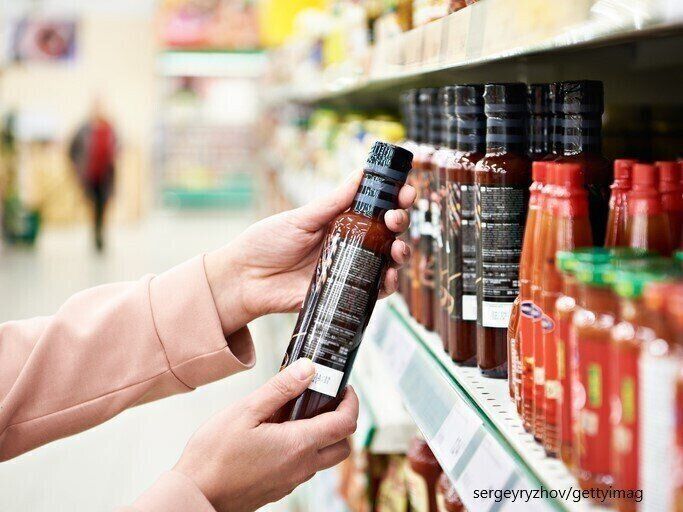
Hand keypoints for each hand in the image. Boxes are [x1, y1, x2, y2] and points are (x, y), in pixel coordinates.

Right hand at [174, 359, 357, 511]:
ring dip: (321, 436)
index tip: (344, 388)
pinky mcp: (279, 488)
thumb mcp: (246, 411)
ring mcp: (291, 481)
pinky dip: (302, 449)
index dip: (351, 402)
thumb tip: (309, 369)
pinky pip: (303, 467)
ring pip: (323, 458)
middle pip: (342, 445)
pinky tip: (277, 434)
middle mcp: (301, 467)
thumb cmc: (213, 455)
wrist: (195, 494)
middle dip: (342, 421)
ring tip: (295, 414)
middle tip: (325, 401)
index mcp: (299, 445)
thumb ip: (281, 389)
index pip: (346, 424)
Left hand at [205, 171, 415, 333]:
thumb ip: (333, 202)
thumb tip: (360, 174)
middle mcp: (349, 244)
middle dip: (400, 222)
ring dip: (400, 253)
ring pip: (386, 262)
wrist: (244, 279)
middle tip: (396, 218)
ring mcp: (348, 269)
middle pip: (387, 233)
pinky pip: (373, 291)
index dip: (394, 199)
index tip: (405, 191)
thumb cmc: (266, 243)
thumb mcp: (300, 218)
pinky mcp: (343, 293)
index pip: (375, 208)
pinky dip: (387, 285)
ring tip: (398, 249)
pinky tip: (389, 277)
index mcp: (340, 221)